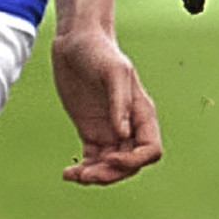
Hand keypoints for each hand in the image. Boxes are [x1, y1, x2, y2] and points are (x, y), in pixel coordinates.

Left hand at [52, 28, 162, 185]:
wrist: (75, 42)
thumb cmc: (98, 51)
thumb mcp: (112, 71)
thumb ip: (120, 103)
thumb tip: (123, 134)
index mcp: (141, 113)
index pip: (150, 150)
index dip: (133, 161)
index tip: (109, 156)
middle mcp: (129, 126)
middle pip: (130, 164)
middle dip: (111, 174)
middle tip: (86, 174)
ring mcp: (110, 131)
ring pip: (110, 167)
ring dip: (96, 177)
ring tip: (73, 176)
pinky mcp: (91, 132)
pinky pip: (92, 161)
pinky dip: (83, 171)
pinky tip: (68, 173)